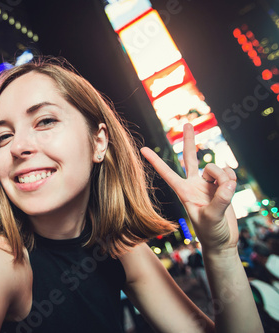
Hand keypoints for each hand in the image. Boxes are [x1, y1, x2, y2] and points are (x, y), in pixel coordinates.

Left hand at [141, 123, 237, 252]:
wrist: (222, 241)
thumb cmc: (210, 233)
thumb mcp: (211, 218)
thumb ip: (220, 200)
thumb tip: (228, 183)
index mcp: (183, 191)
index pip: (167, 173)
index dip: (155, 161)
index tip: (142, 149)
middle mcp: (194, 184)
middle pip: (190, 158)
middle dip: (189, 141)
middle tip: (187, 124)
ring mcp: (208, 183)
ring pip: (217, 168)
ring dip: (223, 177)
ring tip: (224, 194)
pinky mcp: (222, 185)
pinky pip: (229, 174)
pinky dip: (232, 180)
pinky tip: (230, 190)